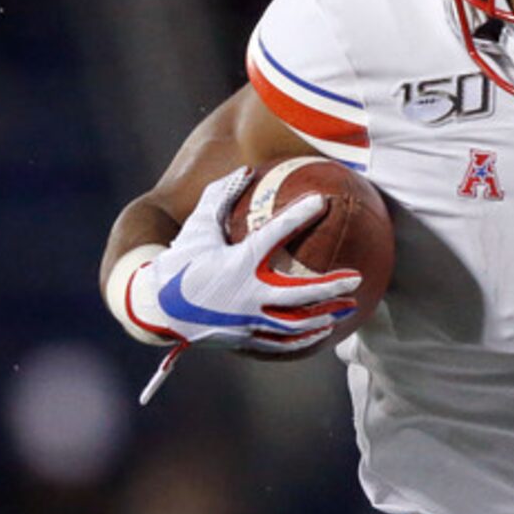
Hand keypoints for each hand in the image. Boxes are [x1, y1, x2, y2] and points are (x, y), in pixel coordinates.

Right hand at [139, 169, 360, 353]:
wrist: (156, 308)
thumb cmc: (180, 262)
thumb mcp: (197, 227)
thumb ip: (220, 196)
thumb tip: (244, 170)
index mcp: (237, 263)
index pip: (274, 235)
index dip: (298, 215)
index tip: (322, 201)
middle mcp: (247, 294)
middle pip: (299, 294)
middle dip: (331, 286)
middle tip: (356, 279)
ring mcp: (248, 321)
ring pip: (296, 324)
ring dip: (325, 317)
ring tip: (347, 309)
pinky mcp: (246, 339)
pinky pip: (282, 343)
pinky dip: (304, 339)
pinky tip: (322, 332)